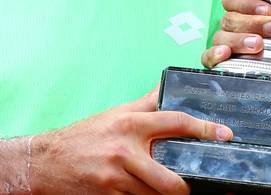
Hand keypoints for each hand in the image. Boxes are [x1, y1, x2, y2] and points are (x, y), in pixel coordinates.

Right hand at [35, 86, 232, 194]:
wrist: (46, 161)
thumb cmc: (85, 136)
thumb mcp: (117, 113)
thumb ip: (146, 103)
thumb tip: (168, 86)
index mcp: (131, 125)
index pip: (176, 122)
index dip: (205, 129)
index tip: (224, 135)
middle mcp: (126, 151)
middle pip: (171, 180)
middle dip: (187, 188)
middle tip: (197, 184)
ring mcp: (116, 179)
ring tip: (175, 191)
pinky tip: (148, 194)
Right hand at [201, 0, 270, 69]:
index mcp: (249, 6)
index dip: (247, 3)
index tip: (268, 10)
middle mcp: (235, 23)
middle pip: (230, 18)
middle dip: (252, 23)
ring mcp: (227, 42)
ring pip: (221, 36)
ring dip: (239, 40)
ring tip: (258, 45)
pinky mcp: (223, 63)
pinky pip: (208, 57)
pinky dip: (214, 54)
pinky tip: (225, 54)